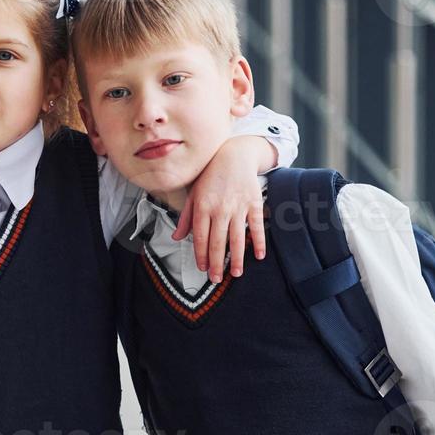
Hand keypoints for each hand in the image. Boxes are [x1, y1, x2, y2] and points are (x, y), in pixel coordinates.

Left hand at [174, 135, 270, 281]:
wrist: (233, 155)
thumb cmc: (210, 176)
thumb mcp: (193, 194)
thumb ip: (186, 218)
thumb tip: (176, 238)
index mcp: (202, 207)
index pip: (200, 238)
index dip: (201, 255)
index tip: (202, 269)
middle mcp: (219, 209)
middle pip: (217, 242)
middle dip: (216, 263)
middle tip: (216, 279)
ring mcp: (238, 206)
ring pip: (237, 238)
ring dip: (236, 258)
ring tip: (235, 274)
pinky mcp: (254, 203)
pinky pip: (257, 226)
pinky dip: (258, 241)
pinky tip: (258, 255)